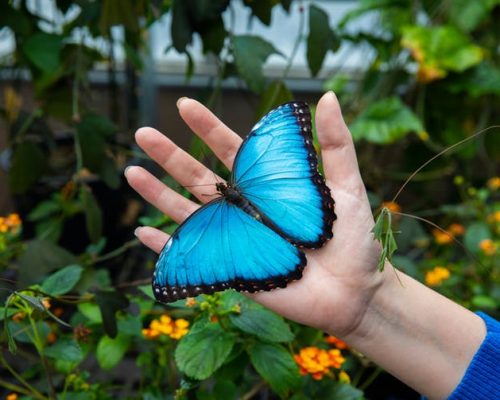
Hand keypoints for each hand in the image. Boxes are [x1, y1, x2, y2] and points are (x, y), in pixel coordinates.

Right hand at [125, 92, 382, 336]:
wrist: (356, 292)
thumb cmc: (355, 239)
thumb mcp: (347, 187)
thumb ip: (336, 144)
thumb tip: (327, 97)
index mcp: (268, 185)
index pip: (232, 151)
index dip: (208, 127)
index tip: (185, 104)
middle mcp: (246, 208)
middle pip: (200, 177)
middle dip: (171, 155)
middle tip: (142, 133)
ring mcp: (235, 238)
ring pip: (189, 212)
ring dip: (158, 194)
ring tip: (131, 171)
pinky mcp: (231, 268)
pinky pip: (192, 256)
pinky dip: (166, 247)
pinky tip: (142, 232)